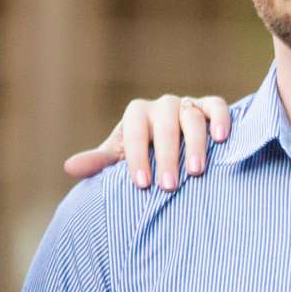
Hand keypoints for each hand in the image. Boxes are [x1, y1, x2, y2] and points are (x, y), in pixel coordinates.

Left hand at [63, 94, 232, 190]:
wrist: (171, 144)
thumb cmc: (142, 155)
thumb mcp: (120, 158)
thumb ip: (99, 162)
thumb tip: (69, 168)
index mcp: (137, 114)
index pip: (135, 133)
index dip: (137, 157)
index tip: (142, 185)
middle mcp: (162, 105)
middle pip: (165, 127)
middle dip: (166, 157)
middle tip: (169, 187)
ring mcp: (187, 104)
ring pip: (192, 118)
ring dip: (195, 144)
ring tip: (196, 172)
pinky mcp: (210, 106)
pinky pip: (217, 106)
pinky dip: (220, 119)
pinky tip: (222, 139)